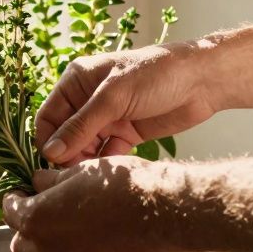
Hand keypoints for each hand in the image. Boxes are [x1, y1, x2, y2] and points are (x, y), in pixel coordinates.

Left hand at [3, 156, 181, 251]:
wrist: (165, 211)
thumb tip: (38, 183)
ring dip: (55, 243)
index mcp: (38, 219)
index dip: (15, 200)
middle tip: (44, 212)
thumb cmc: (122, 184)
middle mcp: (50, 250)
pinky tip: (101, 235)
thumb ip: (50, 182)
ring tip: (78, 221)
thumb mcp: (79, 170)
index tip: (22, 193)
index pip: (10, 213)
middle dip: (28, 230)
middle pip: (22, 246)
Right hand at [36, 43, 216, 165]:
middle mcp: (88, 100)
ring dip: (87, 162)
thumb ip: (80, 127)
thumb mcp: (113, 98)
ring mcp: (107, 117)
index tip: (54, 164)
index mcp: (76, 81)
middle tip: (77, 175)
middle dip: (68, 154)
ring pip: (85, 147)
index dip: (48, 140)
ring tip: (95, 176)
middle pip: (65, 135)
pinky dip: (107, 163)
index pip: (48, 116)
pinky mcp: (126, 133)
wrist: (204, 81)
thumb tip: (50, 152)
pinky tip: (112, 173)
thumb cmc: (156, 75)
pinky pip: (107, 153)